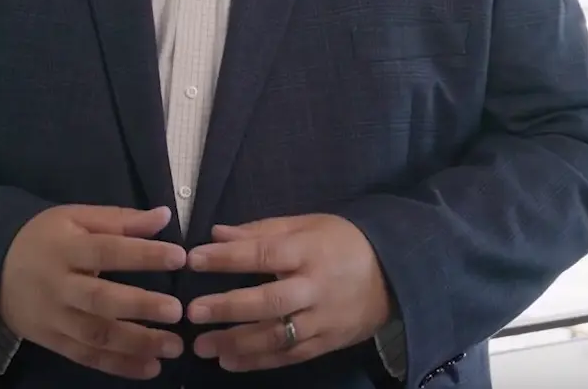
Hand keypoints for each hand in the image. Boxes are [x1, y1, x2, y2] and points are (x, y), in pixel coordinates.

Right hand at [0, 204, 187, 378]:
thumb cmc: (43, 238)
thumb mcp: (75, 218)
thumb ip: (119, 219)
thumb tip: (164, 216)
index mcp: (66, 248)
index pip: (107, 250)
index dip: (142, 254)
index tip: (179, 256)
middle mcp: (59, 286)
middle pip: (100, 299)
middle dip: (140, 306)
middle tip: (178, 311)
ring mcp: (54, 318)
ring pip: (96, 335)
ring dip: (136, 344)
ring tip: (173, 347)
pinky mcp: (53, 342)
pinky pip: (87, 357)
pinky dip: (119, 366)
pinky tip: (150, 368)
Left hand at [185, 214, 391, 371]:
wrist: (394, 274)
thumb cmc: (342, 243)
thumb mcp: (307, 225)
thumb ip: (261, 231)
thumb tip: (216, 234)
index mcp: (309, 251)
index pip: (264, 254)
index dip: (228, 258)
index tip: (194, 260)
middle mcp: (315, 288)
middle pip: (270, 300)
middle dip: (229, 307)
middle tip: (193, 312)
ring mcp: (322, 319)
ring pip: (277, 335)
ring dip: (237, 343)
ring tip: (203, 346)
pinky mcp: (327, 343)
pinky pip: (290, 355)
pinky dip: (259, 361)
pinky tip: (230, 362)